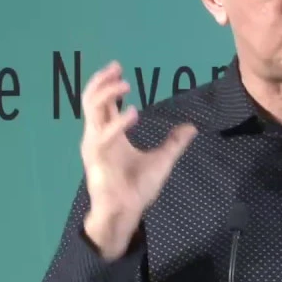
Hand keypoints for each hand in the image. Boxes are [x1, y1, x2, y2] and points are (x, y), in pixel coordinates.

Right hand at [80, 61, 195, 257]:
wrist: (126, 213)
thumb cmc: (137, 189)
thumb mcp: (162, 161)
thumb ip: (173, 143)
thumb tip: (190, 127)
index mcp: (109, 135)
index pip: (102, 103)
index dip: (107, 83)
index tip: (118, 67)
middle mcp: (98, 137)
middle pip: (92, 101)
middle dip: (102, 81)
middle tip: (116, 67)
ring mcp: (95, 147)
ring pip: (92, 111)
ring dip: (107, 94)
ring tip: (125, 85)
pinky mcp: (97, 159)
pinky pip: (104, 137)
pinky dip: (118, 123)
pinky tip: (133, 113)